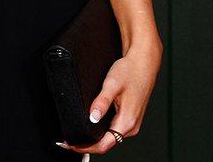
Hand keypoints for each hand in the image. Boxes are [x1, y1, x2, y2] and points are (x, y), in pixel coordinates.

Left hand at [57, 37, 161, 153]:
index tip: (71, 145)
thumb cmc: (130, 72)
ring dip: (94, 139)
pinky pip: (114, 131)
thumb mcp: (112, 84)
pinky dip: (101, 132)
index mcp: (127, 122)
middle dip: (87, 145)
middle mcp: (131, 127)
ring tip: (77, 136)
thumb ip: (102, 102)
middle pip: (107, 144)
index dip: (86, 147)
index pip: (104, 145)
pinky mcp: (130, 118)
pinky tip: (92, 128)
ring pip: (110, 138)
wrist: (143, 64)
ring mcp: (132, 123)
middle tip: (69, 141)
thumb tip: (92, 117)